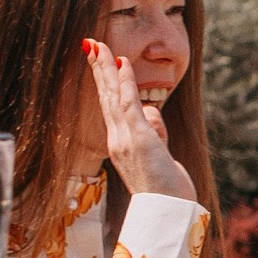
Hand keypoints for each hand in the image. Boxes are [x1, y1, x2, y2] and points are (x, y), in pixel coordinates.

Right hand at [85, 37, 196, 200]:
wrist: (167, 214)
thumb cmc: (165, 189)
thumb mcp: (160, 155)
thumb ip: (154, 132)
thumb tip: (152, 111)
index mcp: (119, 144)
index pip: (108, 105)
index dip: (102, 81)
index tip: (98, 59)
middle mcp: (117, 140)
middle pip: (104, 96)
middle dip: (97, 68)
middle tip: (90, 43)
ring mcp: (126, 139)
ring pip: (113, 96)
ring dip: (106, 68)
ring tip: (99, 45)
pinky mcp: (139, 140)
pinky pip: (130, 105)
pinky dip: (125, 82)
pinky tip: (122, 63)